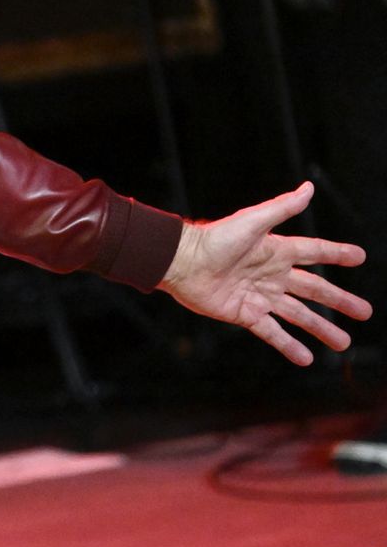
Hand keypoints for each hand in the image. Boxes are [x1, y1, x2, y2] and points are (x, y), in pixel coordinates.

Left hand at [157, 182, 371, 365]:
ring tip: (343, 342)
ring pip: (298, 315)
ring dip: (321, 328)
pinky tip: (306, 358)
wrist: (181, 263)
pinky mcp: (245, 314)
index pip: (315, 252)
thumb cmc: (214, 239)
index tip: (360, 257)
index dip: (337, 254)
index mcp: (276, 250)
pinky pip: (272, 333)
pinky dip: (289, 346)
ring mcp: (260, 296)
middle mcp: (272, 275)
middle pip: (315, 290)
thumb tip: (309, 187)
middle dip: (340, 301)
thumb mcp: (253, 221)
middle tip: (365, 312)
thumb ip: (282, 208)